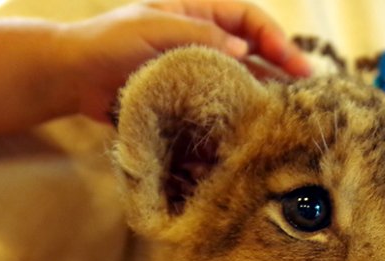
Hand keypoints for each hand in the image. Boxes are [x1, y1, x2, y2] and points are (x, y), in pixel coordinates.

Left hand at [61, 1, 310, 121]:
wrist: (77, 76)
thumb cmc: (110, 43)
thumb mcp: (154, 28)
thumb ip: (198, 36)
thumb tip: (241, 51)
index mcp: (199, 12)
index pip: (249, 21)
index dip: (275, 39)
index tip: (295, 63)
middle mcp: (204, 41)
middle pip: (252, 52)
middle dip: (280, 68)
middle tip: (307, 90)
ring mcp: (197, 71)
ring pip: (239, 80)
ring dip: (264, 93)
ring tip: (288, 111)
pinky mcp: (187, 97)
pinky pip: (219, 103)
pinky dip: (236, 112)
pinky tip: (253, 124)